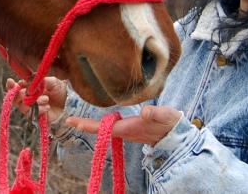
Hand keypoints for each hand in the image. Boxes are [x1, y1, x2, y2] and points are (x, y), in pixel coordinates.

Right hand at [5, 76, 67, 124]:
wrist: (70, 104)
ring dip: (33, 102)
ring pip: (22, 106)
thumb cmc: (61, 91)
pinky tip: (47, 107)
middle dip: (19, 94)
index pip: (16, 87)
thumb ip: (40, 80)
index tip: (11, 82)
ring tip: (46, 99)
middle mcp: (28, 98)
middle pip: (15, 98)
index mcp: (30, 88)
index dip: (12, 85)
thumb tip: (29, 80)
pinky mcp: (36, 117)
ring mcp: (32, 108)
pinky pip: (31, 114)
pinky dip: (39, 109)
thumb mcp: (52, 81)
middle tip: (26, 92)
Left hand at [66, 105, 181, 145]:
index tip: (73, 123)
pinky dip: (102, 124)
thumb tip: (147, 111)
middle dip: (85, 125)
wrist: (178, 136)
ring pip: (106, 129)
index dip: (89, 125)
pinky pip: (112, 127)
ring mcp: (128, 131)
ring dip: (92, 125)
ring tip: (77, 121)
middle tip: (69, 121)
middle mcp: (126, 131)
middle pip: (101, 130)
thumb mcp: (165, 116)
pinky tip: (99, 121)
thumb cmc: (170, 124)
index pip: (104, 127)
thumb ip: (156, 113)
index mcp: (129, 128)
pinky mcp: (132, 129)